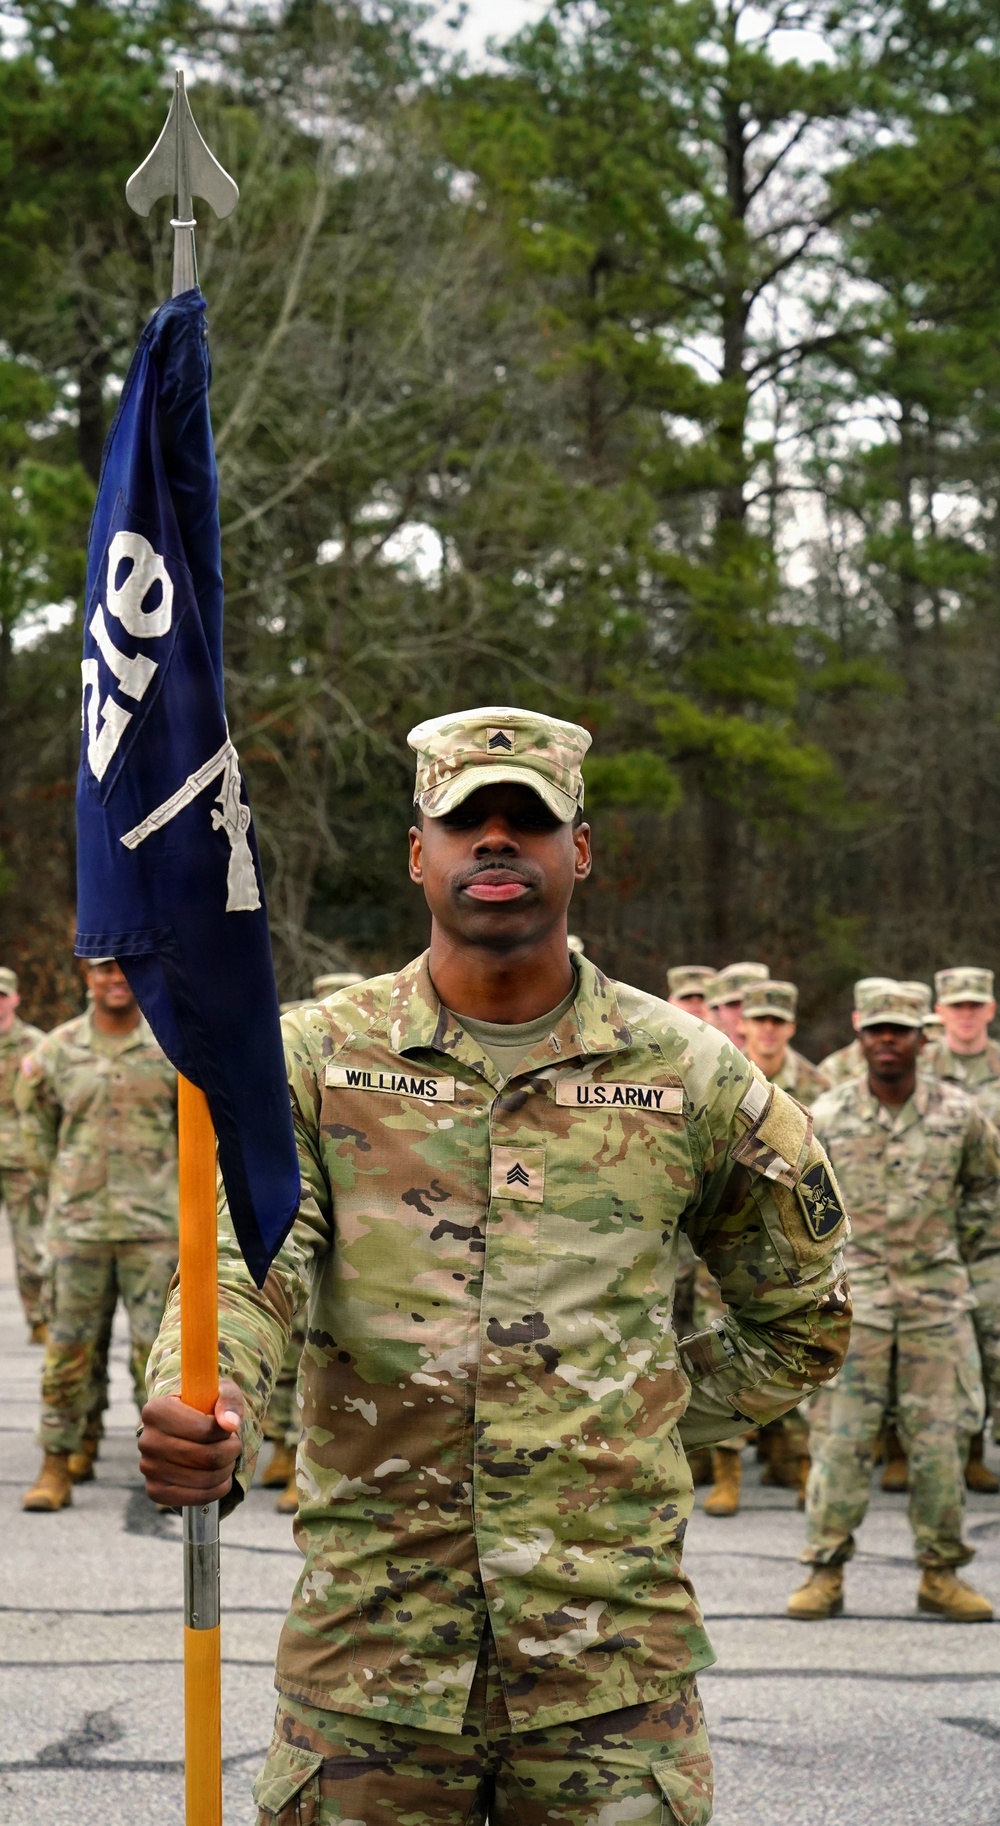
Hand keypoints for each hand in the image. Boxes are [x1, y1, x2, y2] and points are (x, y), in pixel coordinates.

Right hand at [138, 1379, 244, 1506]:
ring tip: (227, 1458)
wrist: (184, 1430)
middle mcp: (147, 1440)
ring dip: (226, 1470)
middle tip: (234, 1445)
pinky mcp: (155, 1490)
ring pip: (204, 1478)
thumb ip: (228, 1401)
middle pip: (207, 1456)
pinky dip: (217, 1490)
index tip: (229, 1428)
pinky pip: (195, 1498)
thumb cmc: (204, 1407)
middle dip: (231, 1452)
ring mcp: (148, 1468)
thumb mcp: (219, 1392)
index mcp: (156, 1410)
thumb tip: (230, 1424)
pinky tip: (220, 1477)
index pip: (204, 1430)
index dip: (225, 1433)